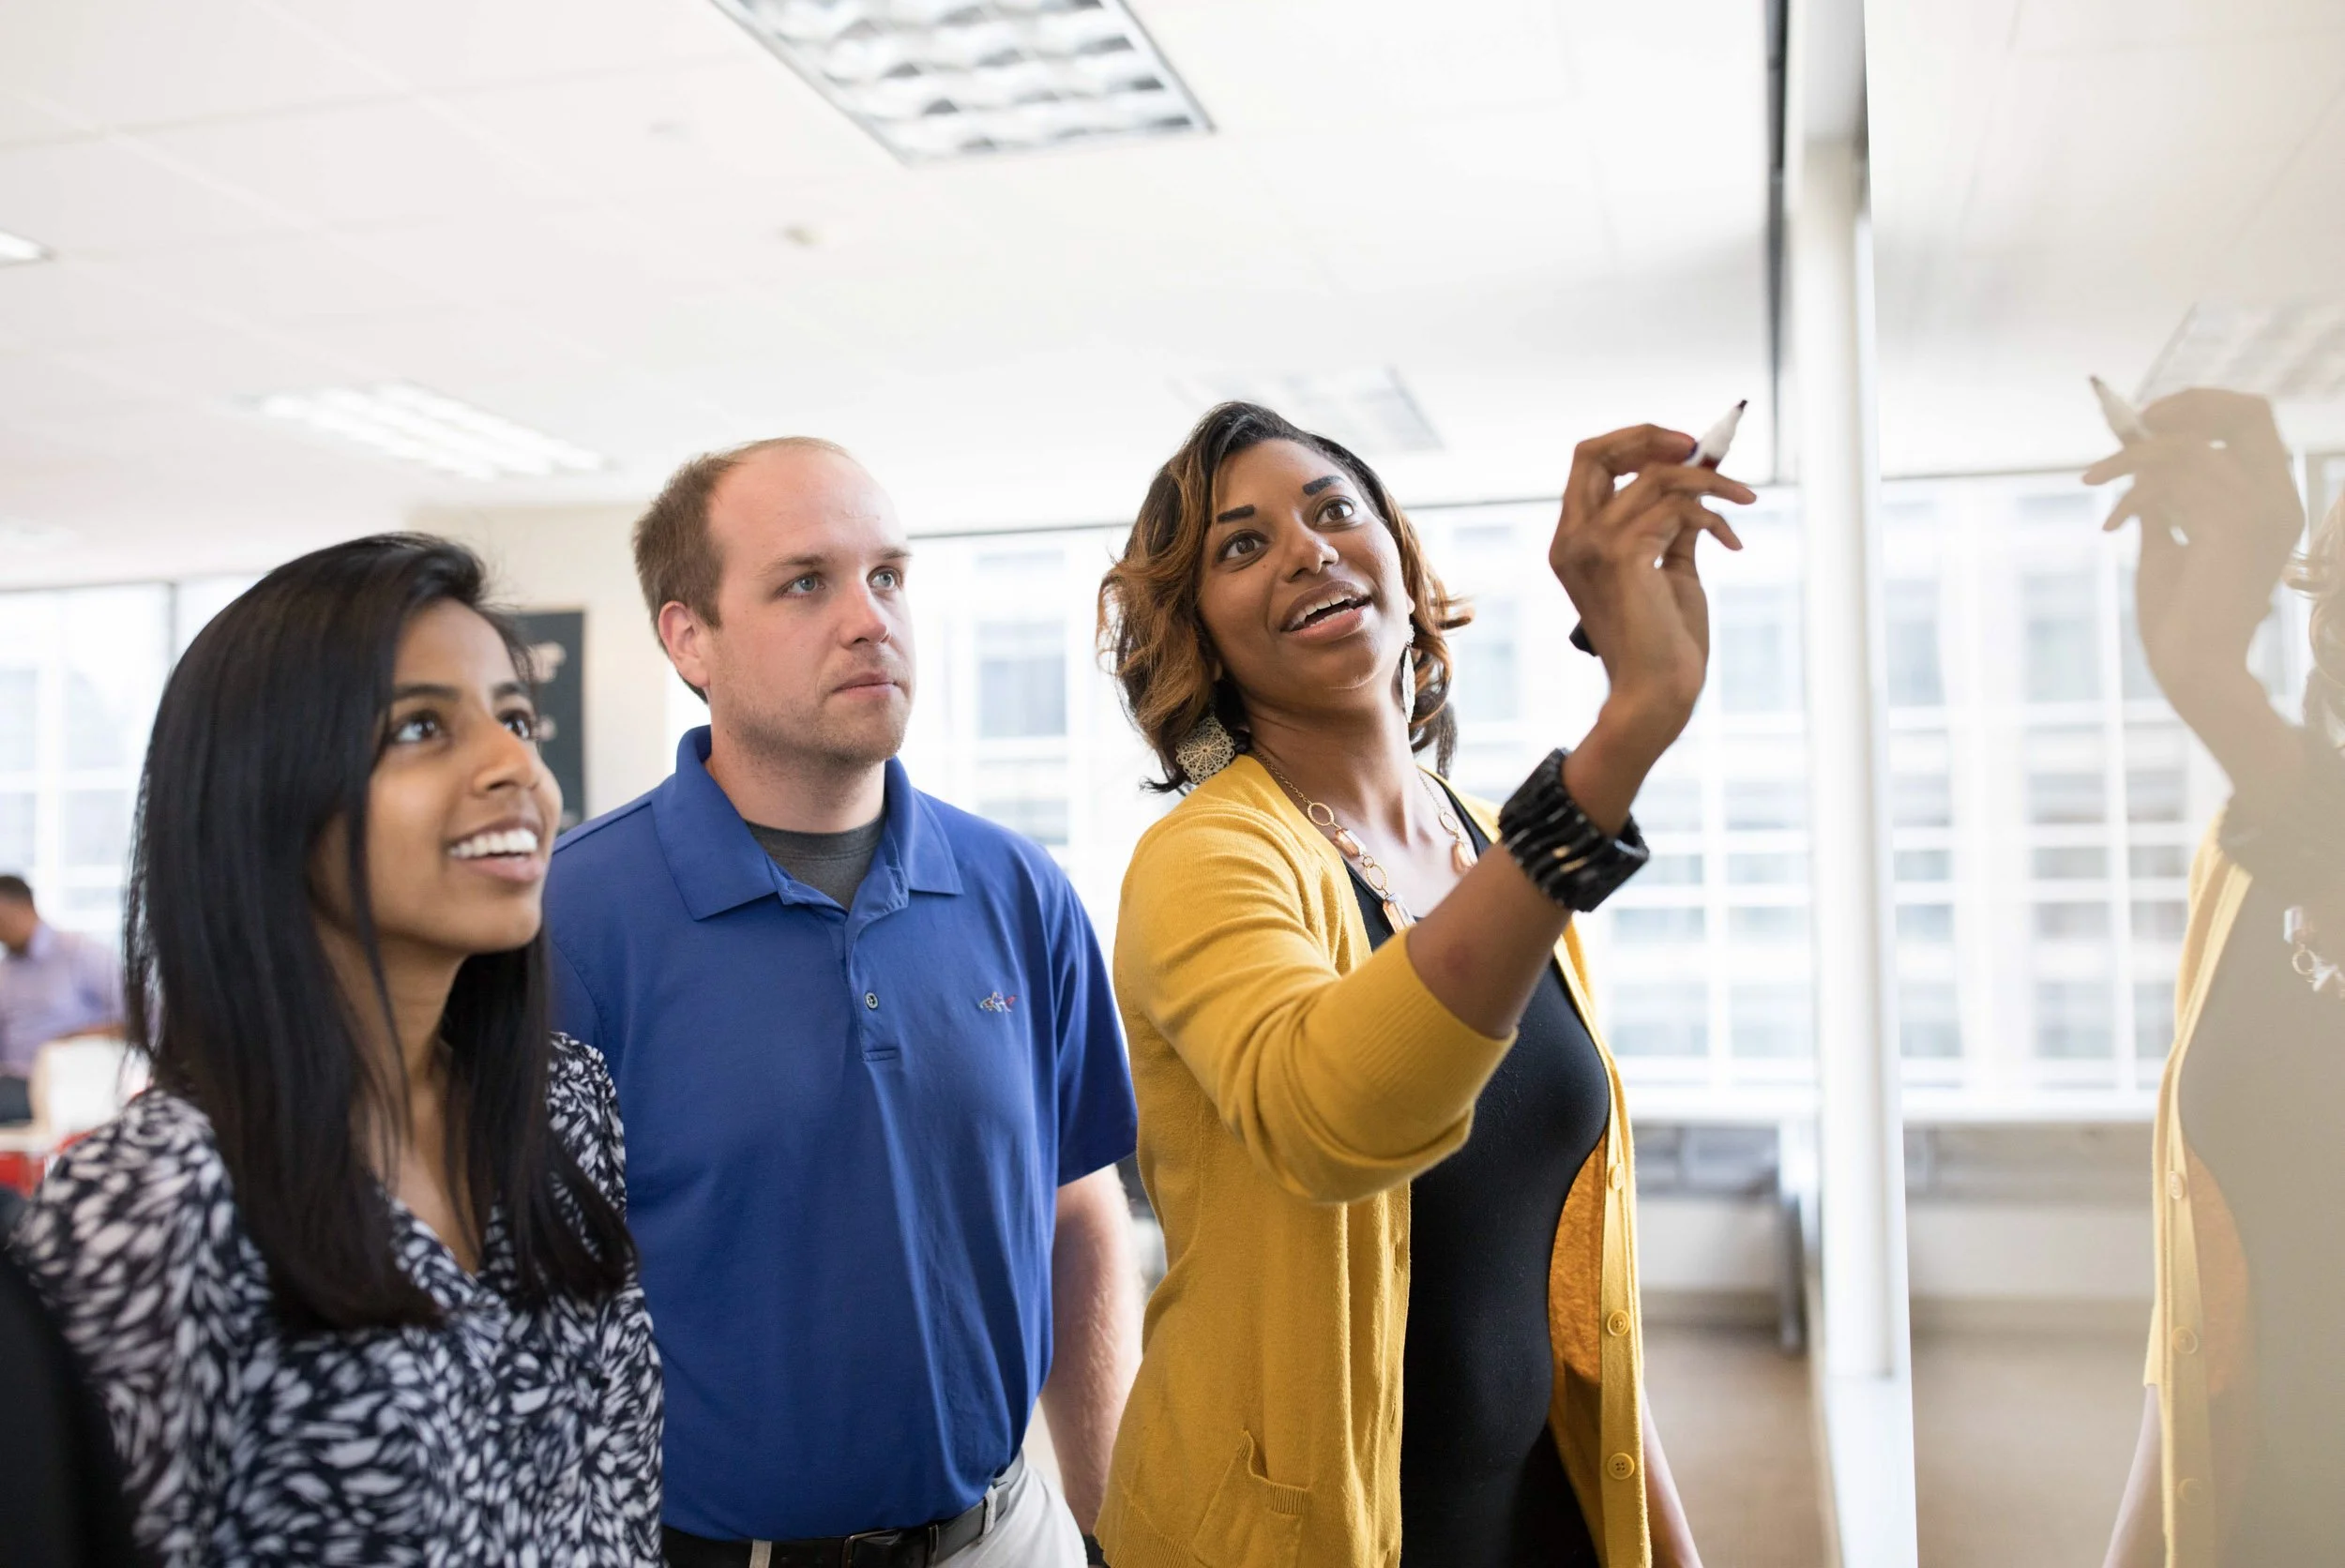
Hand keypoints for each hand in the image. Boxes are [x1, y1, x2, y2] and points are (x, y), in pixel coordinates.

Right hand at [1549, 424, 1753, 761]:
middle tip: (1702, 450)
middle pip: (1596, 452)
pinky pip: (1676, 507)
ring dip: (1710, 482)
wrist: (1659, 691)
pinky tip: (1733, 541)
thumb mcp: (1668, 568)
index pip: (1587, 463)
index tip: (1683, 449)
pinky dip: (1714, 515)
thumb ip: (1673, 523)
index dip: (1633, 442)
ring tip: (1745, 501)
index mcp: (1573, 541)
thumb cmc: (1664, 641)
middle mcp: (1572, 539)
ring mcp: (1592, 545)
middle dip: (1653, 437)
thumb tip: (1698, 479)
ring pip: (1655, 476)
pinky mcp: (1622, 555)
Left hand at [2083, 388, 2302, 717]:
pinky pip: (2174, 475)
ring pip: (2191, 444)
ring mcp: (2263, 510)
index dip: (2204, 407)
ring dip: (2129, 459)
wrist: (2190, 668)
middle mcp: (2280, 500)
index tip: (2149, 419)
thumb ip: (2164, 499)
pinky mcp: (2235, 524)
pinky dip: (2132, 491)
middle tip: (2130, 425)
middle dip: (2183, 407)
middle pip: (2247, 411)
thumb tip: (2137, 457)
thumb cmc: (2179, 617)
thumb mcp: (2169, 544)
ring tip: (2094, 482)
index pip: (2254, 422)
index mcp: (2273, 502)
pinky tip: (2112, 523)